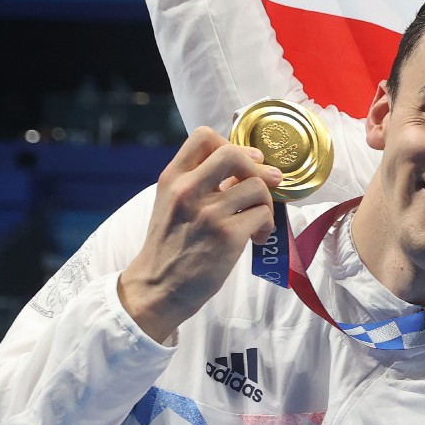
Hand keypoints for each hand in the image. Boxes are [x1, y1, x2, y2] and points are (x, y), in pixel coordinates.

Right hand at [119, 127, 281, 341]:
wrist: (157, 288)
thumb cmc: (171, 245)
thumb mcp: (173, 204)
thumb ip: (201, 182)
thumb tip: (249, 165)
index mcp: (172, 178)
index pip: (203, 136)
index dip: (231, 144)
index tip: (243, 163)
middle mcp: (187, 190)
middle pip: (233, 153)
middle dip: (256, 168)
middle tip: (262, 185)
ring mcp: (208, 212)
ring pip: (257, 186)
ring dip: (266, 202)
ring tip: (257, 221)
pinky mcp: (227, 235)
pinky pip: (263, 214)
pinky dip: (266, 225)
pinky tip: (256, 238)